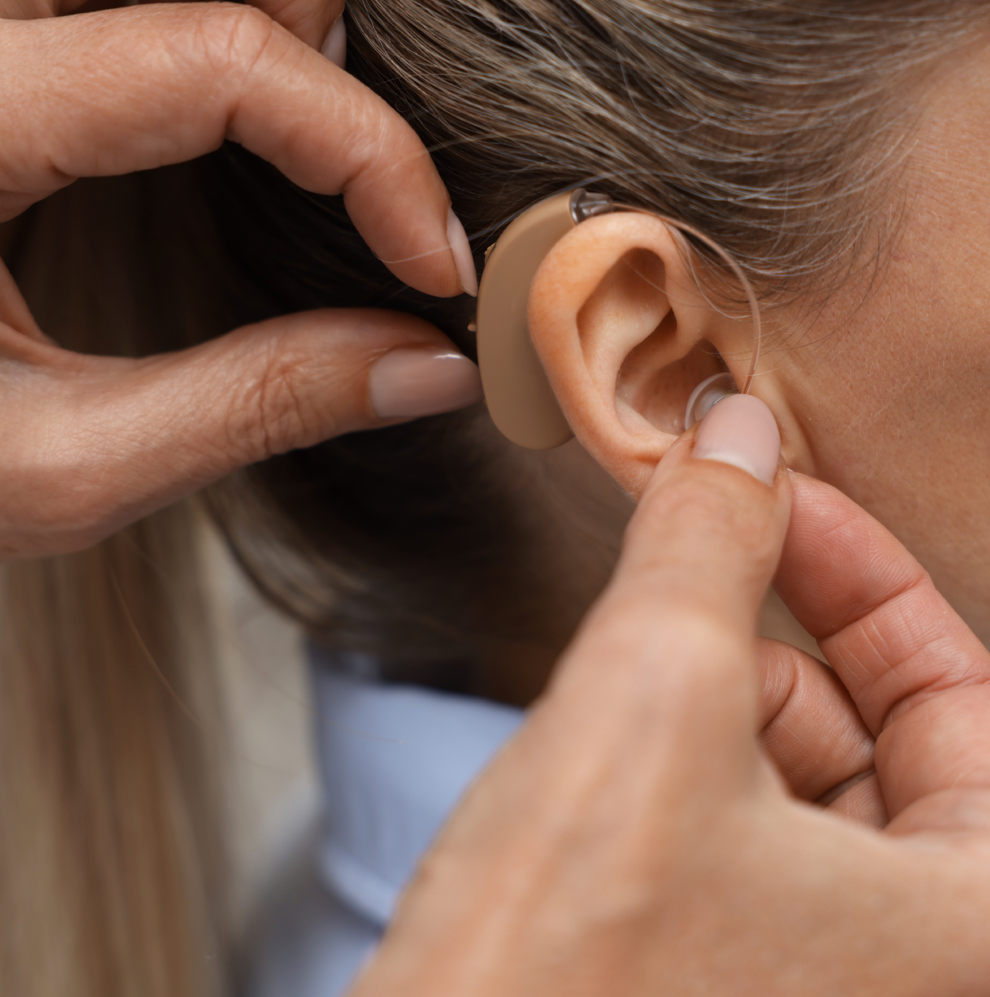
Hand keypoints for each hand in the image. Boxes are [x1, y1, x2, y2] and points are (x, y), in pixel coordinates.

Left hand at [0, 0, 479, 557]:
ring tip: (320, 163)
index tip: (434, 267)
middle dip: (330, 56)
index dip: (370, 153)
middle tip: (377, 198)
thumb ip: (260, 406)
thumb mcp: (66, 470)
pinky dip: (213, 46)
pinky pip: (119, 9)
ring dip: (275, 35)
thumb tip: (431, 368)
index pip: (217, 59)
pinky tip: (235, 125)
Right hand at [337, 397, 989, 996]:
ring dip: (713, 676)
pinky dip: (677, 742)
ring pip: (793, 764)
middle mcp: (921, 965)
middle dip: (776, 619)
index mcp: (982, 923)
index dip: (863, 567)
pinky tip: (605, 731)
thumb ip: (709, 545)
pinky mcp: (724, 969)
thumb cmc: (554, 984)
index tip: (776, 492)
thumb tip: (733, 435)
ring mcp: (819, 975)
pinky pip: (730, 815)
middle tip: (694, 538)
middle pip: (879, 724)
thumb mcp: (650, 701)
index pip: (965, 684)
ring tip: (630, 648)